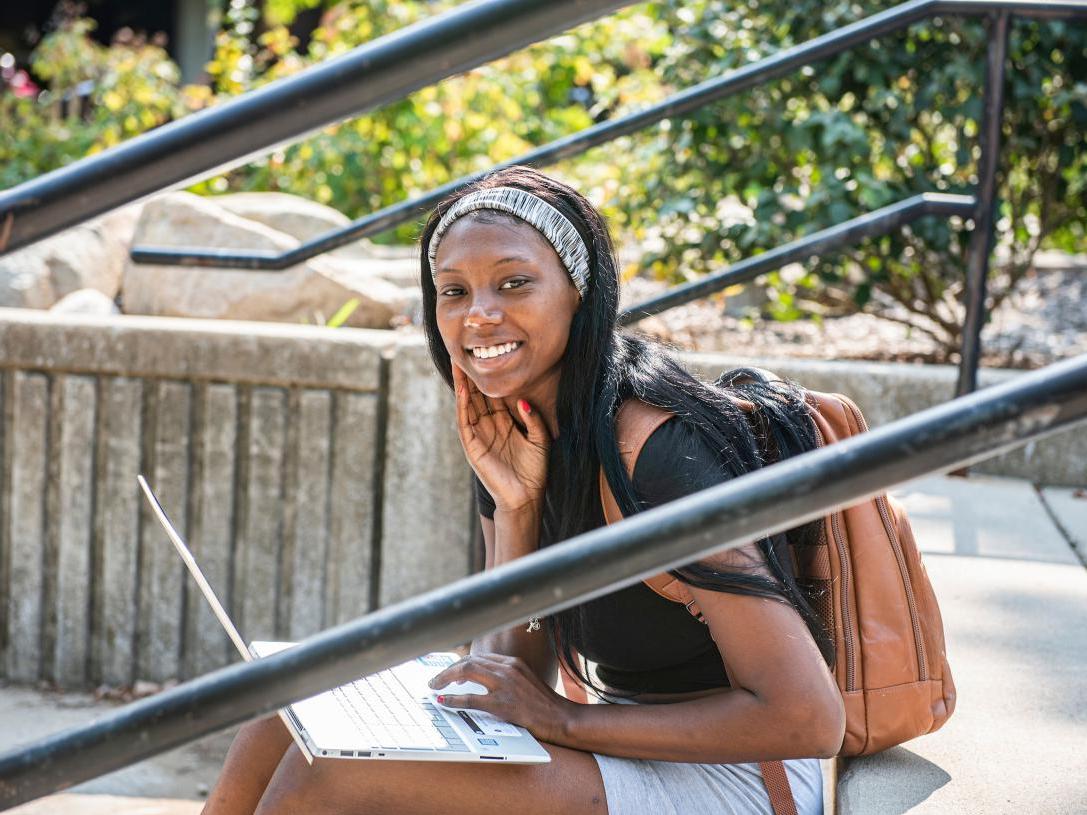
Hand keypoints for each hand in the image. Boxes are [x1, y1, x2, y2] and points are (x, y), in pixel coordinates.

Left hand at [428, 653, 576, 745]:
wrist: (561, 718)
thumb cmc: (544, 704)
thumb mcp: (526, 681)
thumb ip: (507, 677)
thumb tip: (484, 680)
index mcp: (512, 662)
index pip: (479, 657)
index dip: (460, 663)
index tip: (449, 672)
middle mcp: (507, 669)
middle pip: (469, 660)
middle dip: (448, 669)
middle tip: (436, 679)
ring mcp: (505, 685)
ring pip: (467, 672)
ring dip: (446, 678)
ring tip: (435, 685)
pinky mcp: (503, 704)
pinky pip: (471, 698)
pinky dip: (454, 698)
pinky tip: (445, 700)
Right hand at [453, 365, 550, 513]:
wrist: (526, 497)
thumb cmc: (534, 471)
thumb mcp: (539, 439)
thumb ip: (531, 418)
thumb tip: (521, 399)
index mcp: (504, 422)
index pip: (494, 394)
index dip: (490, 376)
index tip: (488, 356)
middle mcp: (489, 426)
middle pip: (478, 394)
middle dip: (472, 374)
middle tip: (467, 350)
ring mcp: (479, 435)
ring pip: (468, 404)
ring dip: (463, 384)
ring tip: (458, 363)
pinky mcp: (472, 446)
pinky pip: (465, 421)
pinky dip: (463, 404)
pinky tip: (463, 389)